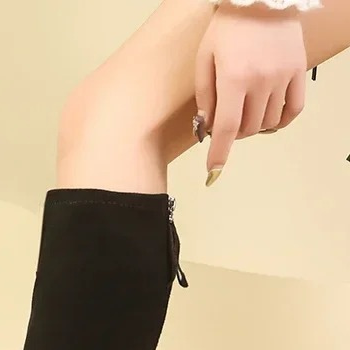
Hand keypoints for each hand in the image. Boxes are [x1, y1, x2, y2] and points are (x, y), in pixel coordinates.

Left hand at [195, 3, 307, 185]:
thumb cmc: (227, 26)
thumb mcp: (205, 59)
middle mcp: (261, 80)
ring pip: (268, 123)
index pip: (226, 128)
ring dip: (253, 127)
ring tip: (243, 114)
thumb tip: (206, 128)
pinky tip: (268, 119)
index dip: (219, 153)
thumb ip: (205, 97)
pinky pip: (293, 109)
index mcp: (234, 78)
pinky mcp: (298, 71)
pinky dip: (280, 121)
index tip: (213, 170)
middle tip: (225, 123)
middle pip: (247, 129)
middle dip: (232, 134)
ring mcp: (283, 76)